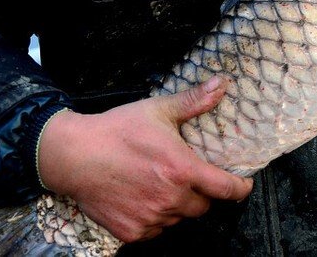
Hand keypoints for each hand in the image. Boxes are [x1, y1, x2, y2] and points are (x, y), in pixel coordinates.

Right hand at [37, 78, 252, 242]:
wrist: (74, 155)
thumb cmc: (118, 130)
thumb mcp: (158, 110)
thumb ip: (194, 101)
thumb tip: (222, 85)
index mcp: (182, 170)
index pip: (226, 189)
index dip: (240, 189)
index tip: (243, 185)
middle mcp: (170, 199)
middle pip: (203, 206)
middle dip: (201, 193)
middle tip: (186, 177)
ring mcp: (151, 218)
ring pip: (178, 218)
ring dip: (176, 205)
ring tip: (160, 184)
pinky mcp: (131, 232)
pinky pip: (155, 230)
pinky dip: (154, 218)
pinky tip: (142, 197)